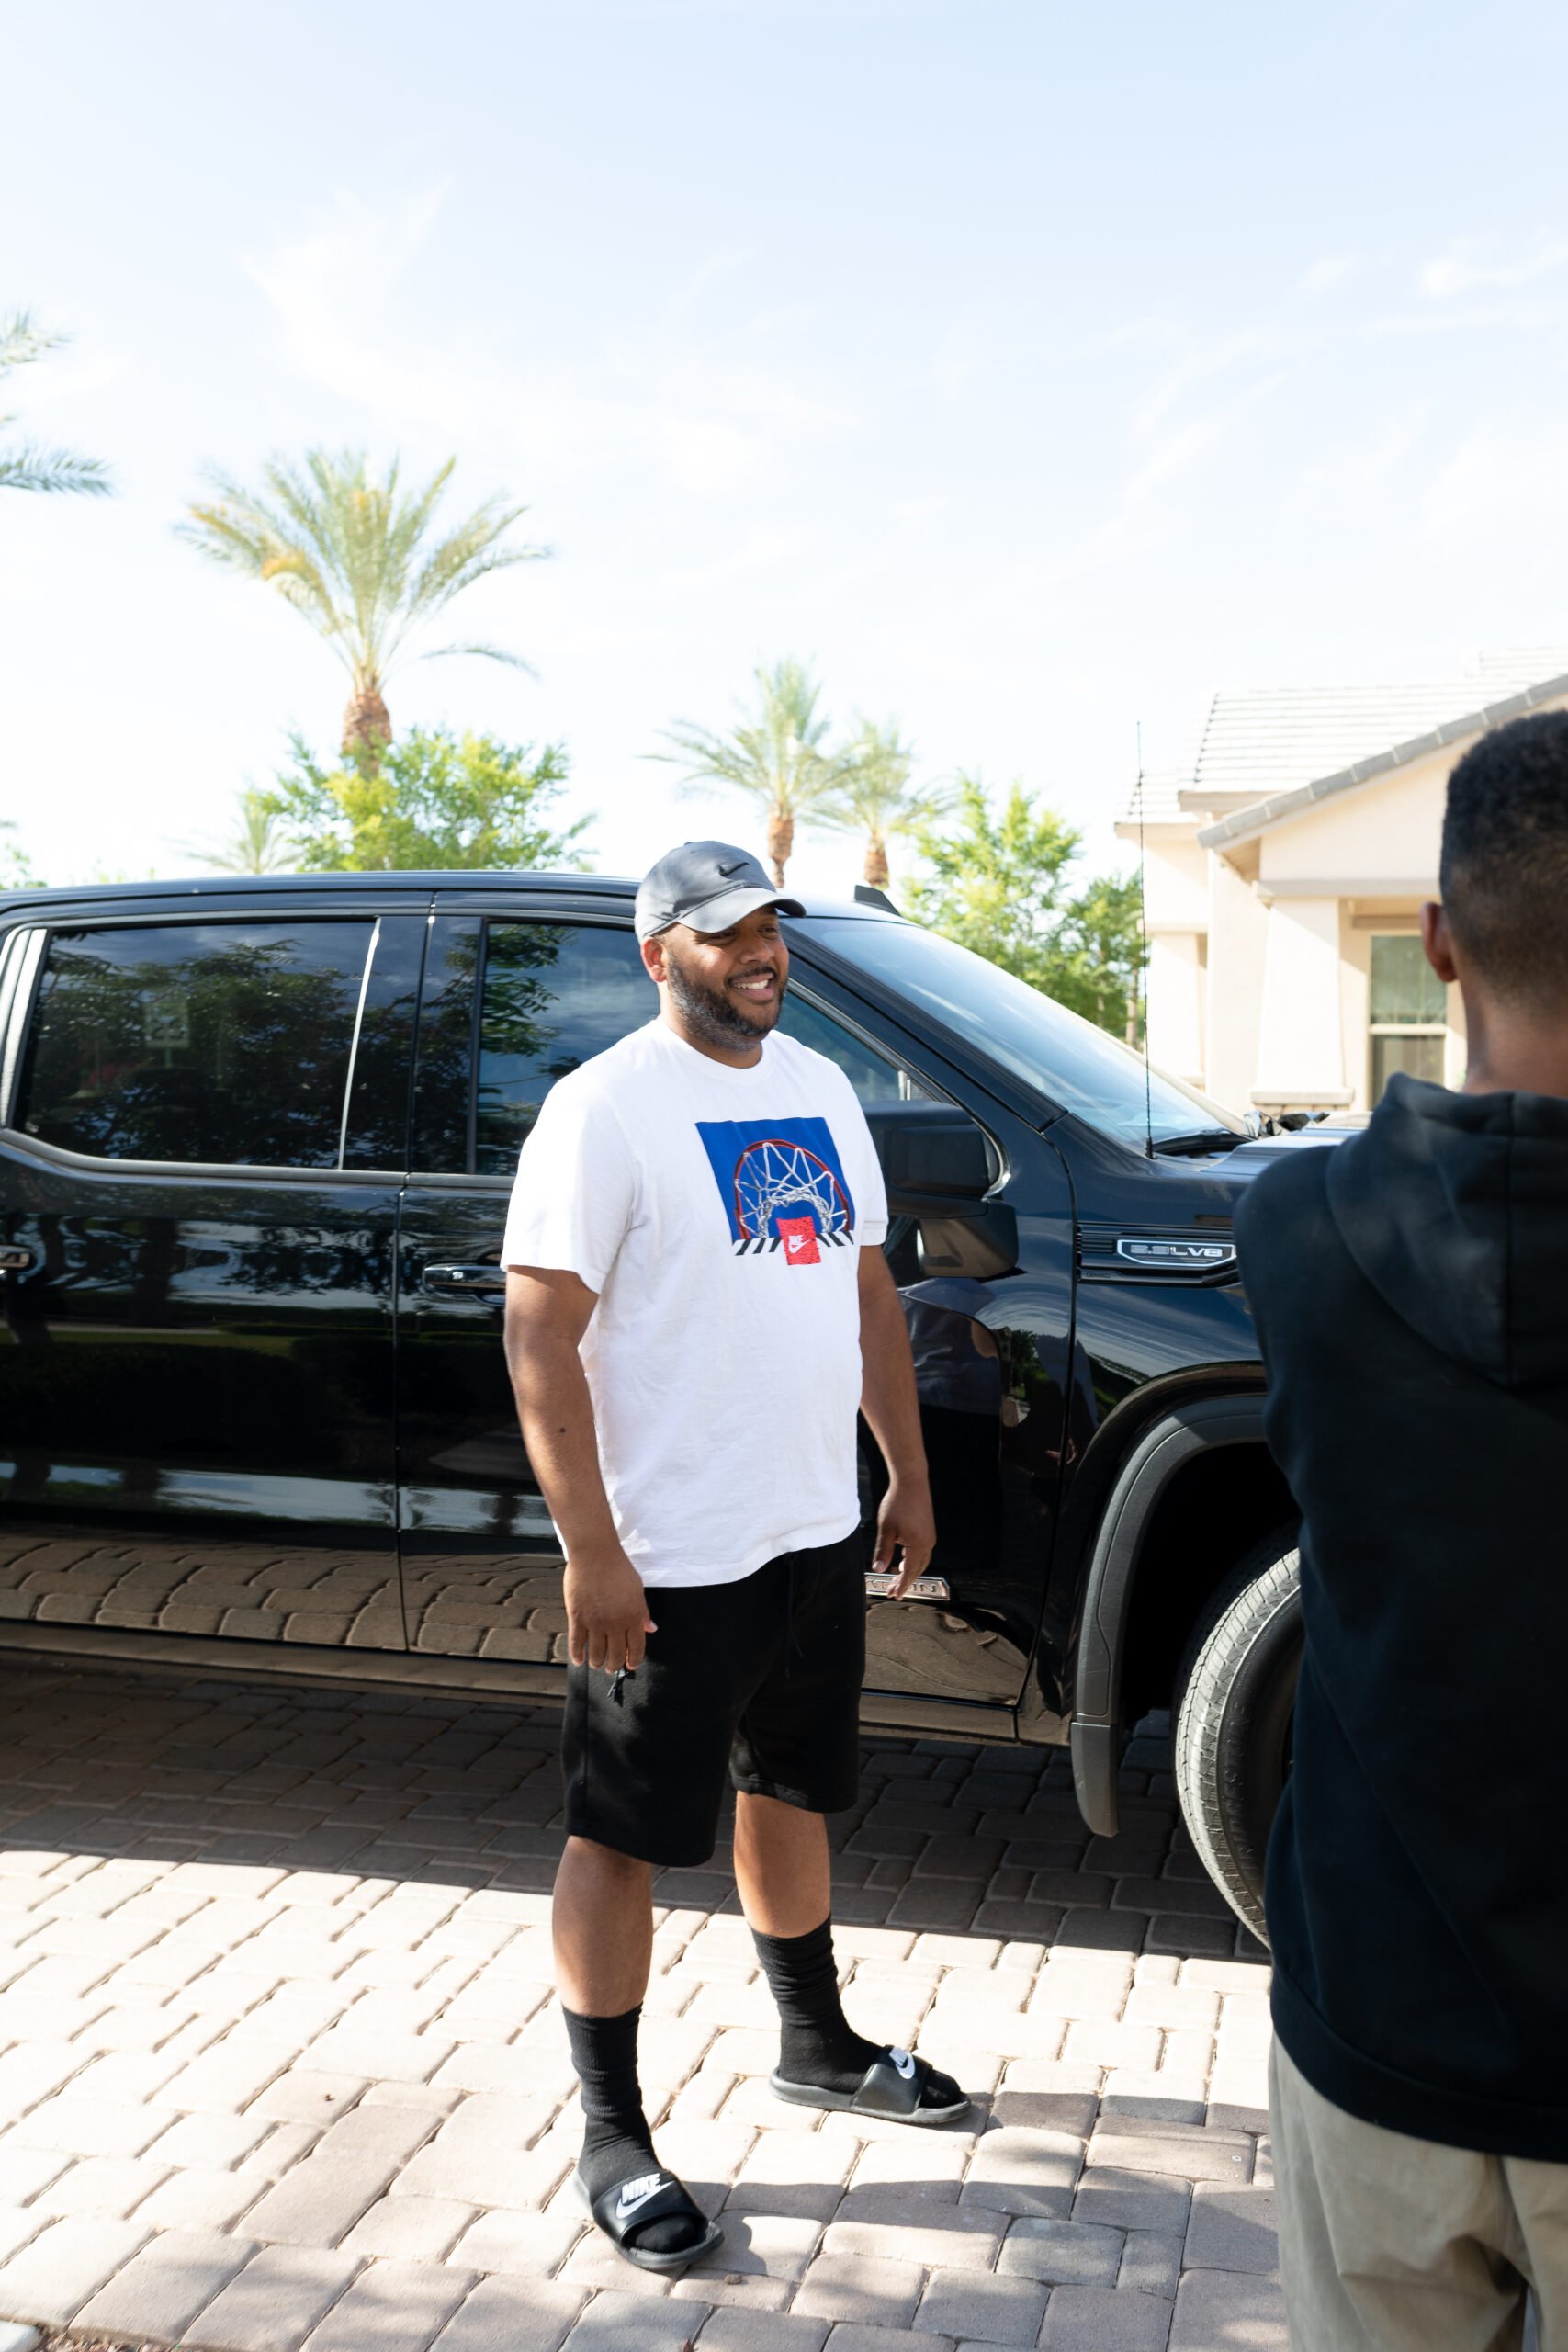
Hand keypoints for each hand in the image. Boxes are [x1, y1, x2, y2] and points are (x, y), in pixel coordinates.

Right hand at [564, 1546, 656, 1670]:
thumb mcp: (637, 1589)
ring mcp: (595, 1622)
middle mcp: (615, 1623)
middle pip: (616, 1655)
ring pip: (596, 1653)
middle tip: (611, 1667)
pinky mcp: (577, 1618)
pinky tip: (579, 1660)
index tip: (631, 1665)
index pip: (637, 1647)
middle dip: (614, 1665)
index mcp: (633, 1616)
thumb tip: (651, 1629)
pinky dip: (577, 1655)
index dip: (634, 1660)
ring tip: (596, 1663)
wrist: (595, 1554)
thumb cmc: (618, 1568)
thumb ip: (643, 1612)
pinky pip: (576, 1643)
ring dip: (597, 1662)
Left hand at [873, 1475, 936, 1599]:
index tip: (895, 1595)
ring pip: (920, 1561)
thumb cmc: (898, 1502)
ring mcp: (929, 1536)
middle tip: (892, 1590)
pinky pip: (921, 1551)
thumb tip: (878, 1568)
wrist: (911, 1481)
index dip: (902, 1585)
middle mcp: (928, 1542)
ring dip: (908, 1571)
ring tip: (895, 1579)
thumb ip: (883, 1551)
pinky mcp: (928, 1530)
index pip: (909, 1572)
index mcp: (918, 1544)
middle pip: (917, 1569)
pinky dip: (912, 1560)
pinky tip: (902, 1560)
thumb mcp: (886, 1528)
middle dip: (904, 1581)